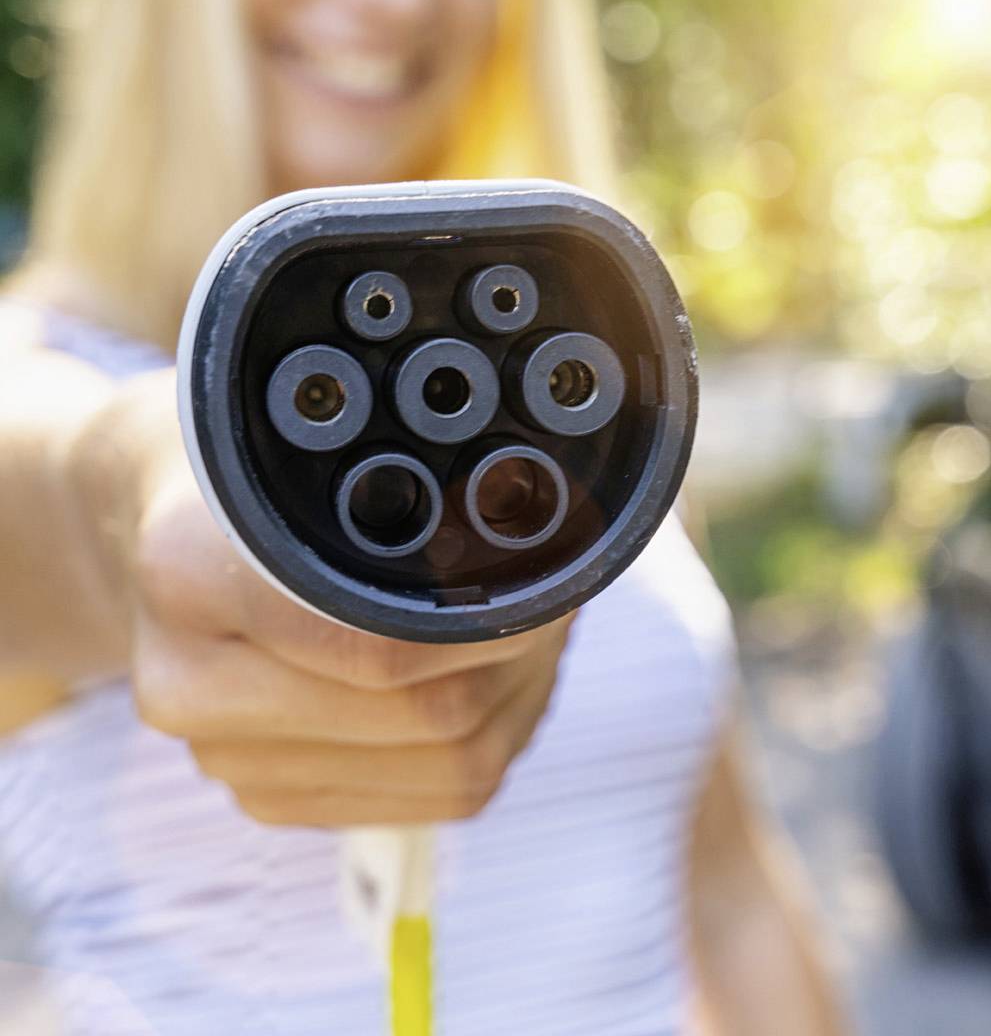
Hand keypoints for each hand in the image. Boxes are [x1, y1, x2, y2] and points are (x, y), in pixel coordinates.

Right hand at [90, 372, 571, 826]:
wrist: (180, 532)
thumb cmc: (266, 475)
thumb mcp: (323, 443)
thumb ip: (409, 488)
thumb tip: (539, 529)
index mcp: (190, 579)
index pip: (379, 644)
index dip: (495, 618)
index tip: (553, 585)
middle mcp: (189, 689)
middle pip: (429, 717)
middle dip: (520, 657)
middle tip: (559, 604)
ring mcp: (227, 758)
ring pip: (447, 768)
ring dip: (517, 699)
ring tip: (529, 635)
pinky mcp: (274, 796)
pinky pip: (432, 797)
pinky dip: (491, 739)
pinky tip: (491, 681)